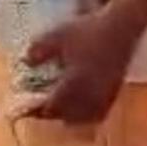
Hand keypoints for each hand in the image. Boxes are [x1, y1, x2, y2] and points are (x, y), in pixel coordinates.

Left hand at [25, 2, 143, 124]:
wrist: (121, 27)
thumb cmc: (88, 30)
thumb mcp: (57, 36)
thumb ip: (39, 50)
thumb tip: (25, 61)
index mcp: (73, 84)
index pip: (53, 107)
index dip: (38, 110)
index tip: (28, 107)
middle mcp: (89, 95)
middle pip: (68, 117)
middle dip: (54, 114)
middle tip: (43, 107)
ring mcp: (104, 95)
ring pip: (85, 118)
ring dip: (71, 116)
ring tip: (62, 108)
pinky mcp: (114, 92)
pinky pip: (99, 113)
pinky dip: (88, 114)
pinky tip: (82, 105)